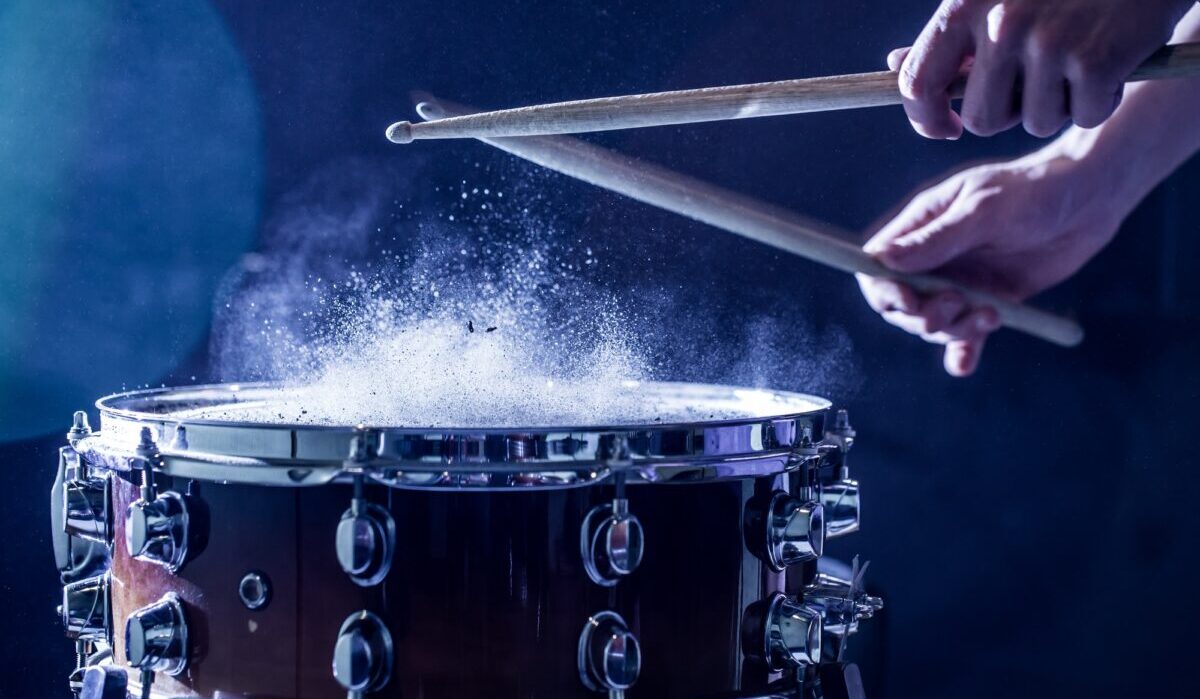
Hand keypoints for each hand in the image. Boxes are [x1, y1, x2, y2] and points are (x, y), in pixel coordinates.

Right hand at [857, 147, 1127, 375]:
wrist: (1090, 201)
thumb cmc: (1034, 190)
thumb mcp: (983, 210)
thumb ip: (935, 239)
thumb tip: (883, 260)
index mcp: (921, 227)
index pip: (877, 268)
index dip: (884, 291)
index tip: (909, 301)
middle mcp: (934, 258)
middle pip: (901, 306)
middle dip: (924, 315)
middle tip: (958, 303)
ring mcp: (961, 282)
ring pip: (934, 325)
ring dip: (955, 330)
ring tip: (992, 315)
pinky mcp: (989, 301)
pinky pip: (966, 337)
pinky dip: (963, 353)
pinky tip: (964, 364)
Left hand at [896, 0, 1192, 138]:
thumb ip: (952, 35)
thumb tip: (894, 67)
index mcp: (965, 6)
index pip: (918, 84)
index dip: (928, 119)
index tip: (946, 128)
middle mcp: (1001, 25)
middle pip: (981, 120)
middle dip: (1008, 113)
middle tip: (1036, 81)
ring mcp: (1050, 43)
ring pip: (1035, 122)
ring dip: (1059, 104)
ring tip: (1077, 58)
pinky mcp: (1096, 60)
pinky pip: (1084, 115)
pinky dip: (1100, 100)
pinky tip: (1110, 61)